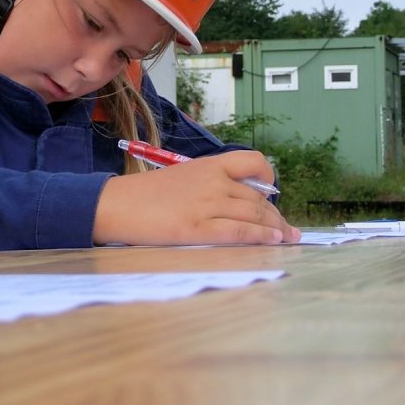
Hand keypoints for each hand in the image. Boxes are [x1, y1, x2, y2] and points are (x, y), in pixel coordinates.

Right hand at [93, 150, 299, 245]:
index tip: (271, 193)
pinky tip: (273, 241)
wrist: (117, 205)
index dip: (268, 178)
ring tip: (287, 238)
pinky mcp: (199, 228)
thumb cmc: (144, 194)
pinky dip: (260, 236)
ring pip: (254, 214)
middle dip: (275, 214)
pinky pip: (239, 231)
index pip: (253, 163)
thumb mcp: (181, 178)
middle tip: (286, 228)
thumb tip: (233, 200)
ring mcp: (207, 204)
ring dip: (275, 228)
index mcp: (208, 165)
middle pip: (258, 196)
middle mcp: (213, 181)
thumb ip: (208, 185)